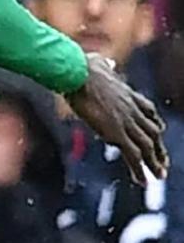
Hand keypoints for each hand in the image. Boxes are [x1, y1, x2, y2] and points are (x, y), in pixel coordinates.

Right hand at [67, 52, 167, 185]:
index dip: (155, 123)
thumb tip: (103, 61)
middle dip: (159, 148)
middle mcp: (131, 109)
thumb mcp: (96, 63)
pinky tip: (142, 181)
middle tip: (163, 162)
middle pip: (153, 132)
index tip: (160, 132)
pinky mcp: (116, 132)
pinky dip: (139, 169)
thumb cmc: (81, 67)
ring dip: (154, 162)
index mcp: (127, 94)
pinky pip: (132, 155)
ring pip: (147, 146)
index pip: (149, 111)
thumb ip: (103, 65)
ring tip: (159, 176)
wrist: (78, 73)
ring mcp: (126, 121)